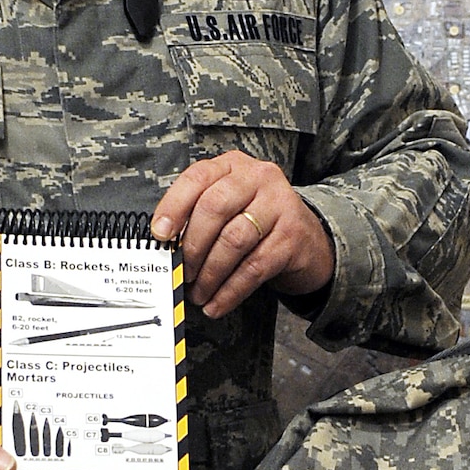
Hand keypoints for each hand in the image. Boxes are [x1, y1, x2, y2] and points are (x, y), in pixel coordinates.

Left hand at [152, 151, 333, 317]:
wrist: (309, 239)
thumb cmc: (258, 222)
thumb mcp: (230, 206)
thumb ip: (199, 215)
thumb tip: (167, 245)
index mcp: (233, 166)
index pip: (197, 178)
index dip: (174, 206)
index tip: (160, 234)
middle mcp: (258, 178)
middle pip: (215, 207)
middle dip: (193, 246)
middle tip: (183, 272)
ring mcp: (279, 205)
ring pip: (234, 240)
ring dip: (210, 274)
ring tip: (199, 293)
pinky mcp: (292, 236)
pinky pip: (254, 268)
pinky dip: (230, 291)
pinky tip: (218, 303)